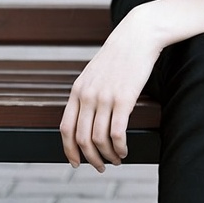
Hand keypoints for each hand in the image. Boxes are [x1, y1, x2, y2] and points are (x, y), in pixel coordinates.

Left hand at [59, 8, 160, 171]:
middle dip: (91, 159)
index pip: (65, 129)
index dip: (69, 150)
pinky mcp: (123, 98)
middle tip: (101, 167)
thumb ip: (89, 93)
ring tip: (117, 159)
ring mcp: (104, 97)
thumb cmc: (120, 55)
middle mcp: (87, 95)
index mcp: (78, 89)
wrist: (138, 35)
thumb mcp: (96, 73)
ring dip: (107, 156)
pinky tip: (125, 150)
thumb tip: (89, 119)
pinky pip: (116, 133)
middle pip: (81, 139)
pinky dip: (119, 147)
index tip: (76, 163)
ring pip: (99, 140)